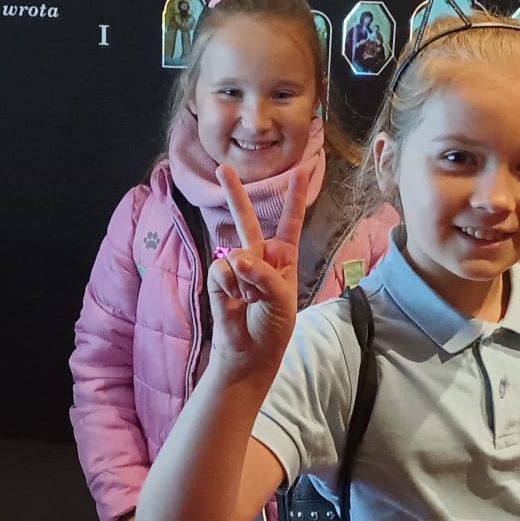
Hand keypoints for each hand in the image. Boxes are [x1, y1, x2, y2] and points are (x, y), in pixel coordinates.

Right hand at [206, 166, 304, 377]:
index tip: (300, 170)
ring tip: (251, 300)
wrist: (250, 351)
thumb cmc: (274, 326)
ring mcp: (237, 265)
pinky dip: (232, 286)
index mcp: (283, 257)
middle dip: (235, 194)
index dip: (294, 197)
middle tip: (223, 169)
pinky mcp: (219, 277)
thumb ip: (263, 275)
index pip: (290, 222)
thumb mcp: (283, 299)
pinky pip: (224, 270)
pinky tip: (236, 301)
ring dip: (247, 281)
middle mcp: (259, 256)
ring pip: (238, 254)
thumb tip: (236, 258)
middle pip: (247, 219)